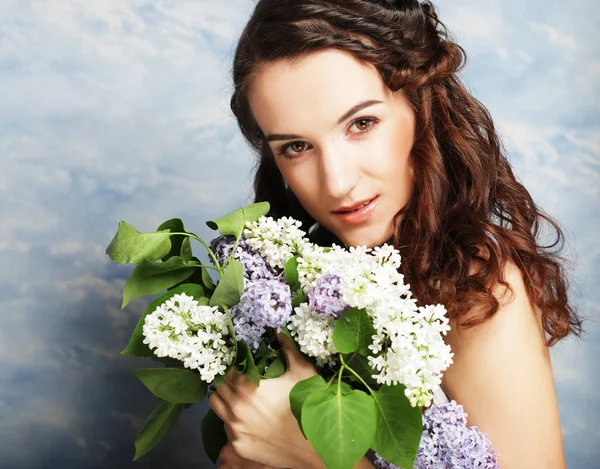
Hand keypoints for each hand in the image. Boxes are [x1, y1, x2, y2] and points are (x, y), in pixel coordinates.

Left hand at [208, 332, 323, 468]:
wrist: (314, 446)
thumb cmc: (308, 406)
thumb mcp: (302, 372)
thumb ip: (288, 349)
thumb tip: (278, 331)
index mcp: (248, 387)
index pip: (228, 370)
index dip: (236, 365)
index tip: (243, 364)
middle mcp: (236, 408)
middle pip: (219, 386)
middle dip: (229, 380)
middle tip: (242, 378)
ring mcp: (236, 429)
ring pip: (216, 405)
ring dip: (224, 397)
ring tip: (240, 395)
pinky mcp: (239, 445)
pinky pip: (226, 427)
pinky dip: (232, 418)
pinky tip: (248, 416)